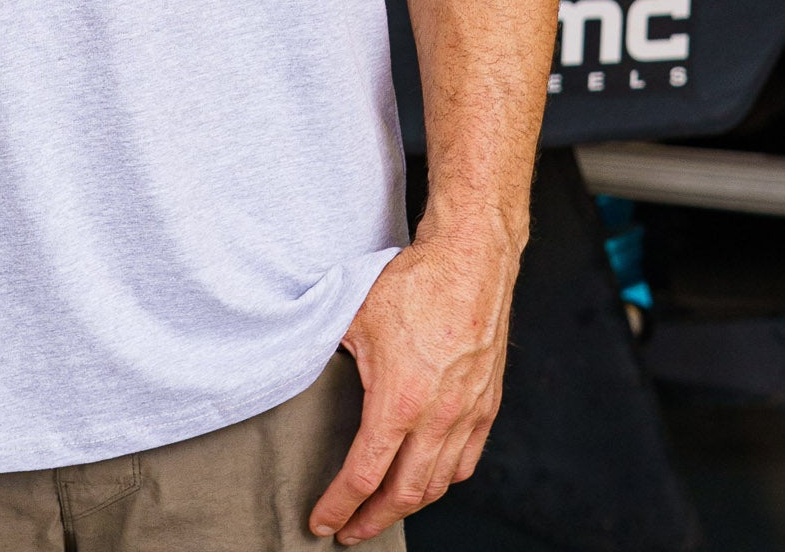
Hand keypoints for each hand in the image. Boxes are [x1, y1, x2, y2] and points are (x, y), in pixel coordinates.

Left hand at [308, 227, 517, 542]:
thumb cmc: (413, 282)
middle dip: (372, 520)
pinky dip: (442, 481)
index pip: (364, 475)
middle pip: (403, 494)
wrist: (471, 260)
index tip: (322, 523)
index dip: (339, 505)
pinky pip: (466, 461)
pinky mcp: (486, 405)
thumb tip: (297, 363)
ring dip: (406, 506)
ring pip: (437, 483)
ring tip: (382, 511)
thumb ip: (326, 350)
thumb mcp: (353, 316)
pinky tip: (426, 480)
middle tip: (349, 531)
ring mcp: (467, 414)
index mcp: (399, 401)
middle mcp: (438, 418)